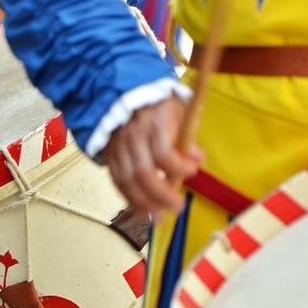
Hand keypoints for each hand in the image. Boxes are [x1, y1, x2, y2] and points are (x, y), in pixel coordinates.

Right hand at [102, 96, 203, 221]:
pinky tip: (141, 210)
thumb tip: (198, 158)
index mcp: (152, 123)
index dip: (178, 167)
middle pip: (144, 173)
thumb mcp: (176, 108)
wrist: (120, 90)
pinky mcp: (109, 155)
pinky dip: (129, 198)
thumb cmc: (154, 101)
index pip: (163, 152)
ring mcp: (118, 147)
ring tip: (158, 217)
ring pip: (128, 181)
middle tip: (177, 207)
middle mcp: (132, 137)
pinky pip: (117, 181)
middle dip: (162, 194)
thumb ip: (187, 135)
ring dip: (144, 203)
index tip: (192, 171)